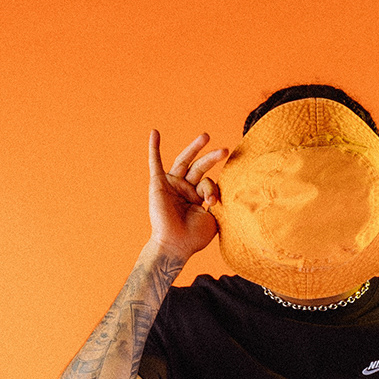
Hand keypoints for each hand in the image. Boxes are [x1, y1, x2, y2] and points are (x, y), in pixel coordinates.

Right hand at [148, 129, 228, 261]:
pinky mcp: (158, 184)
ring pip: (184, 161)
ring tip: (206, 136)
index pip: (208, 183)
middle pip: (199, 167)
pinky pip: (155, 163)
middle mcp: (184, 189)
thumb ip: (217, 202)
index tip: (212, 202)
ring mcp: (171, 185)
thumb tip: (224, 190)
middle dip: (212, 159)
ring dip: (194, 148)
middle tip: (225, 150)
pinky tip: (155, 133)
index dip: (212, 190)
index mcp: (196, 197)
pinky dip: (154, 148)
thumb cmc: (194, 238)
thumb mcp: (213, 219)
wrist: (175, 246)